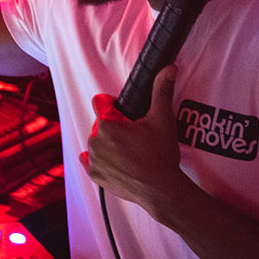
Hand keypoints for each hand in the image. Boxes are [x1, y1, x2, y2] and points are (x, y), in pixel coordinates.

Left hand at [81, 65, 191, 218]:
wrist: (161, 190)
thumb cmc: (161, 155)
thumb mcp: (163, 119)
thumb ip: (162, 90)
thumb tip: (168, 68)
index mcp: (107, 124)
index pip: (100, 102)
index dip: (114, 105)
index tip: (125, 113)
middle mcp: (95, 140)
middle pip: (99, 124)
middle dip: (113, 126)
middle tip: (133, 137)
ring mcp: (93, 159)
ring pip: (96, 142)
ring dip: (107, 144)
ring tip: (129, 152)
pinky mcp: (95, 175)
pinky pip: (90, 161)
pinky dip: (100, 160)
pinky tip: (115, 161)